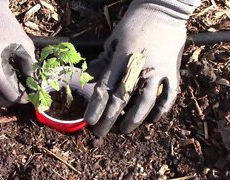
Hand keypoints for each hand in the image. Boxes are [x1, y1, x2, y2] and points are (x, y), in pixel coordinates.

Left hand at [84, 0, 198, 136]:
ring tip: (124, 130)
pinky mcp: (172, 71)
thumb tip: (93, 76)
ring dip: (133, 120)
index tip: (89, 122)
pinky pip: (168, 96)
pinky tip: (152, 120)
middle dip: (109, 120)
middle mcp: (138, 67)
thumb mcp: (113, 38)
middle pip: (121, 99)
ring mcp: (158, 70)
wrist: (163, 9)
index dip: (96, 107)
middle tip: (100, 134)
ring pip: (145, 102)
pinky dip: (161, 110)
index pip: (105, 88)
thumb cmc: (134, 21)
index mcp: (121, 58)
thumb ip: (105, 59)